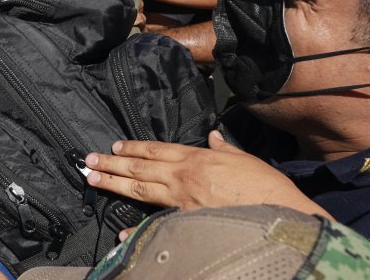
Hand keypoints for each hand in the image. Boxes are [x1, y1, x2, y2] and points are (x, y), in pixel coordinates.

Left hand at [84, 131, 329, 216]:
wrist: (281, 216)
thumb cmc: (266, 187)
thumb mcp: (244, 159)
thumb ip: (223, 149)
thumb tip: (213, 138)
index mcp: (197, 158)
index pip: (156, 150)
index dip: (133, 148)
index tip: (113, 147)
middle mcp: (184, 177)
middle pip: (140, 168)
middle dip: (112, 165)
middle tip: (88, 162)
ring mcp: (183, 202)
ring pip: (140, 191)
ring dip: (114, 184)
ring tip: (93, 179)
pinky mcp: (187, 223)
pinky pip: (156, 224)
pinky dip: (137, 230)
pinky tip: (120, 232)